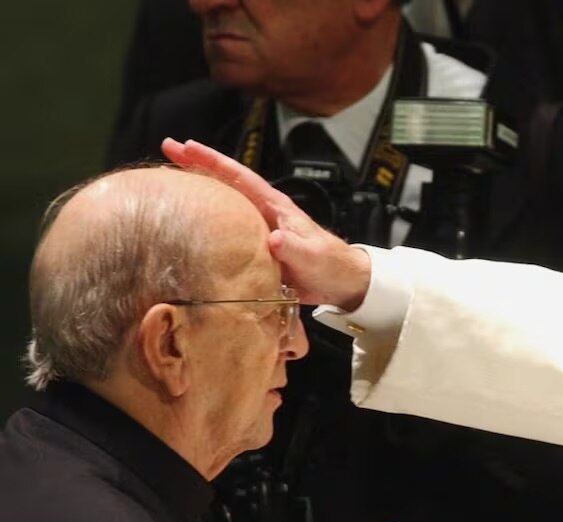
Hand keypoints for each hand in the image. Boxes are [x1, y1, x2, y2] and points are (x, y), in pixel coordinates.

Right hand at [161, 138, 372, 310]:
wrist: (342, 282)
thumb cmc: (331, 265)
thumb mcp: (313, 256)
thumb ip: (294, 248)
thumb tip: (274, 238)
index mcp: (276, 207)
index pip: (240, 176)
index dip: (213, 160)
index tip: (187, 145)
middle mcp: (264, 212)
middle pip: (226, 182)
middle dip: (198, 164)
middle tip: (167, 148)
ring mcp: (259, 227)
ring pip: (223, 202)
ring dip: (198, 190)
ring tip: (169, 179)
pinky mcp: (256, 245)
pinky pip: (225, 228)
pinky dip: (206, 221)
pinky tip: (187, 223)